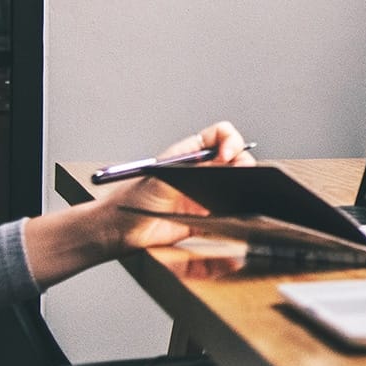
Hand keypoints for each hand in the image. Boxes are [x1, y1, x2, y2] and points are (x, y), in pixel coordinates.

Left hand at [100, 121, 257, 252]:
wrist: (121, 230)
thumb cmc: (132, 198)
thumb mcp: (161, 175)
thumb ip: (190, 166)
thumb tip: (220, 159)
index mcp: (190, 153)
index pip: (220, 135)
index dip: (230, 140)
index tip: (228, 155)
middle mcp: (202, 170)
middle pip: (236, 158)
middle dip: (244, 163)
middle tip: (242, 174)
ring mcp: (207, 193)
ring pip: (238, 184)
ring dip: (243, 187)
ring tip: (239, 194)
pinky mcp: (208, 217)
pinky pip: (231, 211)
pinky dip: (238, 211)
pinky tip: (233, 212)